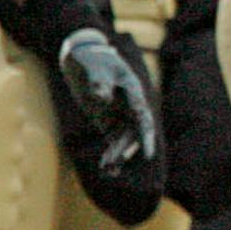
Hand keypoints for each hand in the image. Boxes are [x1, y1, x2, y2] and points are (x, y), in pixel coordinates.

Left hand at [58, 28, 159, 172]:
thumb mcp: (93, 68)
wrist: (82, 58)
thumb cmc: (90, 60)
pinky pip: (113, 141)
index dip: (146, 137)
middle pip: (134, 132)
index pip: (142, 117)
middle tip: (116, 163)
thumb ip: (99, 82)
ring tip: (108, 171)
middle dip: (127, 149)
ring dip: (118, 155)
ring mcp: (120, 113)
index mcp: (132, 92)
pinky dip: (110, 154)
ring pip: (124, 140)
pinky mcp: (108, 120)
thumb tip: (104, 98)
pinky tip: (106, 168)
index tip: (147, 154)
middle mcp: (130, 105)